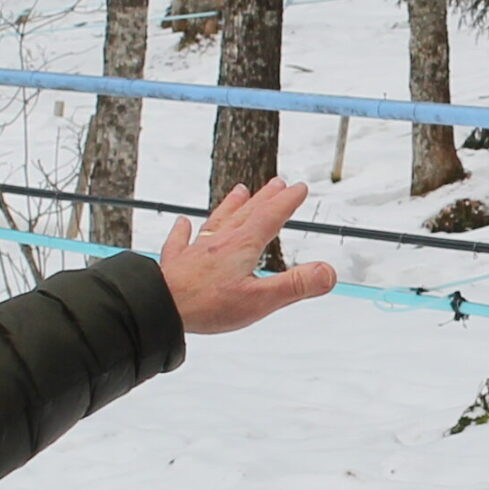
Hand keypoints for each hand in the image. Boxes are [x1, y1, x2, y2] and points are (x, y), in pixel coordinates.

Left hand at [157, 177, 338, 334]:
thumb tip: (329, 272)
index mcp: (242, 247)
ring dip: (231, 206)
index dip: (286, 202)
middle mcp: (219, 242)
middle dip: (264, 198)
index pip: (270, 217)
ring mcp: (195, 250)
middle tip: (277, 182)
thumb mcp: (260, 300)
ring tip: (239, 191)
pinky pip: (179, 241)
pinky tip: (182, 224)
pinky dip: (183, 231)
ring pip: (217, 221)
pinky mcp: (175, 263)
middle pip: (246, 214)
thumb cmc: (208, 305)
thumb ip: (295, 285)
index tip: (299, 187)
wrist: (160, 307)